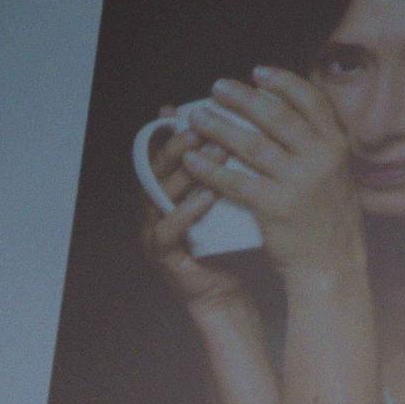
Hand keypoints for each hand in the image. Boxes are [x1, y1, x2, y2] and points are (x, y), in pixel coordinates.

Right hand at [141, 110, 248, 310]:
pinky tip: (208, 195)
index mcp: (165, 192)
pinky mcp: (163, 255)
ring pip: (162, 192)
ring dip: (188, 170)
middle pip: (158, 166)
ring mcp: (153, 231)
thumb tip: (251, 133)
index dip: (175, 129)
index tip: (198, 107)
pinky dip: (188, 210)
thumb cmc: (231, 247)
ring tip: (213, 152)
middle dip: (179, 144)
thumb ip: (230, 173)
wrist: (227, 296)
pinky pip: (170, 228)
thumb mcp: (231, 202)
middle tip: (204, 125)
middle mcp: (153, 207)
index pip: (164, 153)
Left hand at [181, 67, 363, 281]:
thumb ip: (319, 144)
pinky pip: (235, 180)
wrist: (332, 266)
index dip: (282, 82)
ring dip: (219, 127)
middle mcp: (320, 159)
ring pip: (251, 144)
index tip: (257, 72)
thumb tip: (286, 110)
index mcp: (337, 147)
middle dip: (242, 98)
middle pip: (275, 116)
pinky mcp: (275, 206)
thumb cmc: (330, 220)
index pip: (310, 100)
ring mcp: (298, 182)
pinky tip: (193, 159)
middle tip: (217, 87)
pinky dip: (211, 169)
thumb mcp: (338, 175)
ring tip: (197, 117)